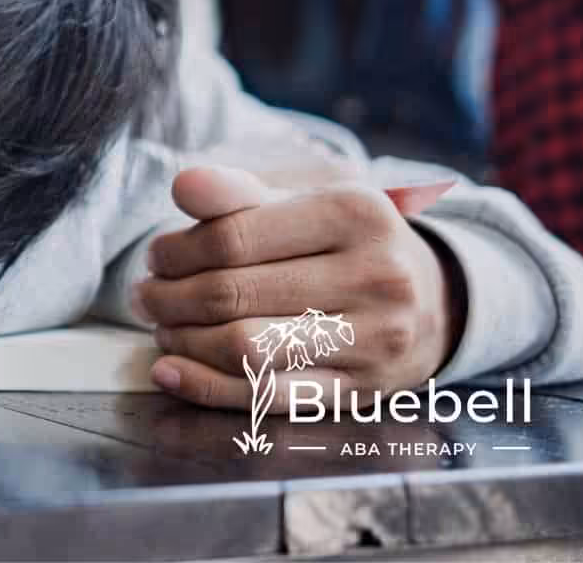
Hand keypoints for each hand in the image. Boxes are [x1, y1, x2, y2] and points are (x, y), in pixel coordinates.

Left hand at [135, 166, 464, 410]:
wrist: (436, 297)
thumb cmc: (348, 239)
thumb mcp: (308, 195)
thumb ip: (240, 190)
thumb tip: (182, 185)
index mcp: (356, 212)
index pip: (232, 236)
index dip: (176, 251)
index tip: (155, 256)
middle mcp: (375, 275)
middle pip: (233, 295)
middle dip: (170, 297)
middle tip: (146, 295)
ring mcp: (374, 339)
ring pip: (246, 350)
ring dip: (183, 341)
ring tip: (162, 326)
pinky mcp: (361, 392)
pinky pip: (268, 396)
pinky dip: (205, 386)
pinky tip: (169, 369)